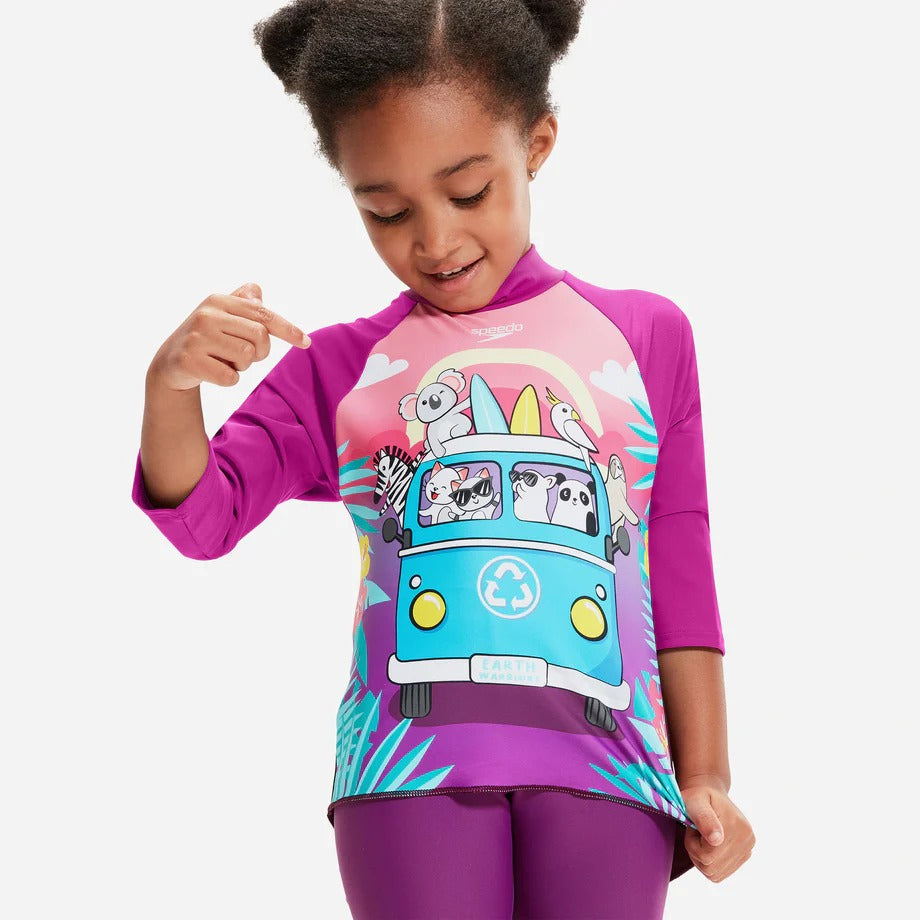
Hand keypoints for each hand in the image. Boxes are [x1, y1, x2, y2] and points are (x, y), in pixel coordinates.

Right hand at [149, 281, 310, 391]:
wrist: (170, 363)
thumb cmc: (206, 338)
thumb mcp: (223, 315)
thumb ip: (243, 302)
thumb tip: (257, 294)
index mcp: (219, 301)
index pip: (263, 314)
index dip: (287, 329)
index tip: (306, 342)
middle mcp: (207, 314)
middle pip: (260, 337)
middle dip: (260, 351)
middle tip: (243, 355)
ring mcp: (196, 337)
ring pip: (247, 357)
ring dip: (242, 366)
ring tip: (224, 360)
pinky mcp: (189, 360)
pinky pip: (230, 377)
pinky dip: (228, 379)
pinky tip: (212, 371)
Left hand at [680, 778, 755, 882]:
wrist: (709, 796)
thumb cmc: (698, 797)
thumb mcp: (694, 801)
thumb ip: (704, 818)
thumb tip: (716, 840)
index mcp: (737, 826)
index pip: (707, 856)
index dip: (692, 843)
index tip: (693, 826)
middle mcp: (747, 840)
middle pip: (710, 868)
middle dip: (695, 851)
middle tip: (695, 832)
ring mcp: (747, 850)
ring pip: (713, 873)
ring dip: (701, 857)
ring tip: (701, 837)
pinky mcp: (743, 857)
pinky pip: (719, 874)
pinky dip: (709, 863)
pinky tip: (708, 845)